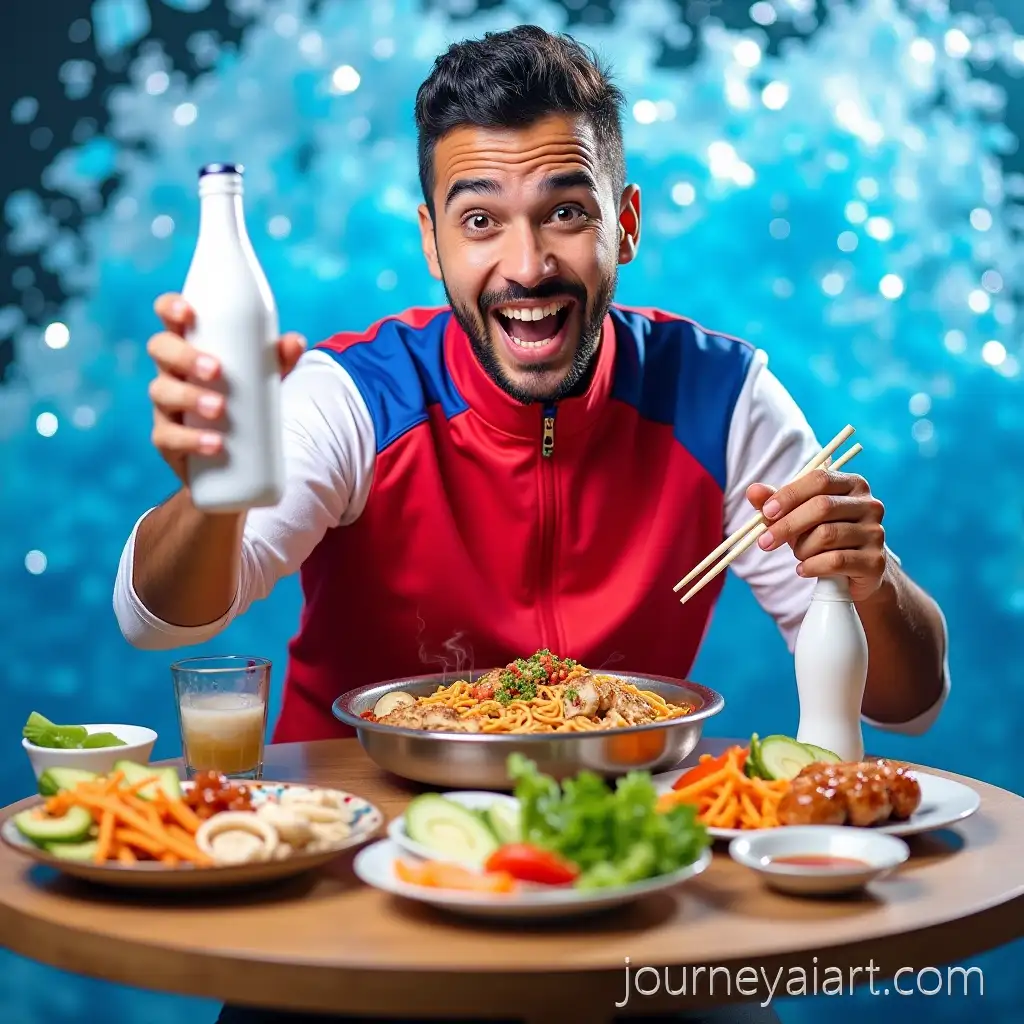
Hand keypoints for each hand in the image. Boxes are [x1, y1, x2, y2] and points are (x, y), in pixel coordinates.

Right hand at [146, 293, 306, 484]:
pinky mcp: (167, 440)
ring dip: (189, 397)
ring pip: (162, 392)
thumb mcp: (265, 378)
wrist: (240, 456)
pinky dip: (191, 439)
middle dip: (184, 356)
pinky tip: (214, 443)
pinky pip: (168, 437)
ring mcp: (165, 405)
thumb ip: (279, 359)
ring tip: (220, 408)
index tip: (188, 313)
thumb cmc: (247, 400)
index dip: (171, 308)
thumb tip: (295, 342)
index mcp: (190, 346)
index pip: (170, 318)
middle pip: (161, 350)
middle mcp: (171, 371)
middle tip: (216, 369)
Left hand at [746, 468, 887, 601]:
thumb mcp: (799, 516)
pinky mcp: (875, 561)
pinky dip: (811, 566)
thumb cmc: (824, 536)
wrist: (858, 572)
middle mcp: (869, 505)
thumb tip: (753, 491)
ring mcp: (876, 533)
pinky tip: (803, 569)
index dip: (790, 494)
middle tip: (764, 542)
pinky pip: (835, 561)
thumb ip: (776, 502)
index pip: (819, 479)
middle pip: (822, 507)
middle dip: (787, 525)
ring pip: (826, 535)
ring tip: (798, 555)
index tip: (766, 512)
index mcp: (852, 484)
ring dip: (801, 549)